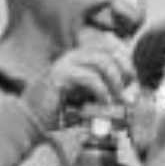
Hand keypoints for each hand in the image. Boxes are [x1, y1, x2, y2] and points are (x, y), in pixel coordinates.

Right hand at [22, 40, 136, 131]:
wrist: (33, 120)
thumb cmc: (61, 112)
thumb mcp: (89, 97)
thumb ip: (106, 89)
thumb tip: (130, 92)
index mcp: (81, 57)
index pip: (110, 45)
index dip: (126, 60)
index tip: (131, 81)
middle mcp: (73, 56)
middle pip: (109, 50)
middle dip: (124, 70)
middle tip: (127, 91)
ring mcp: (65, 63)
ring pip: (102, 62)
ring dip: (115, 83)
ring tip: (118, 101)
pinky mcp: (59, 75)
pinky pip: (90, 78)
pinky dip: (103, 93)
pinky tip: (105, 104)